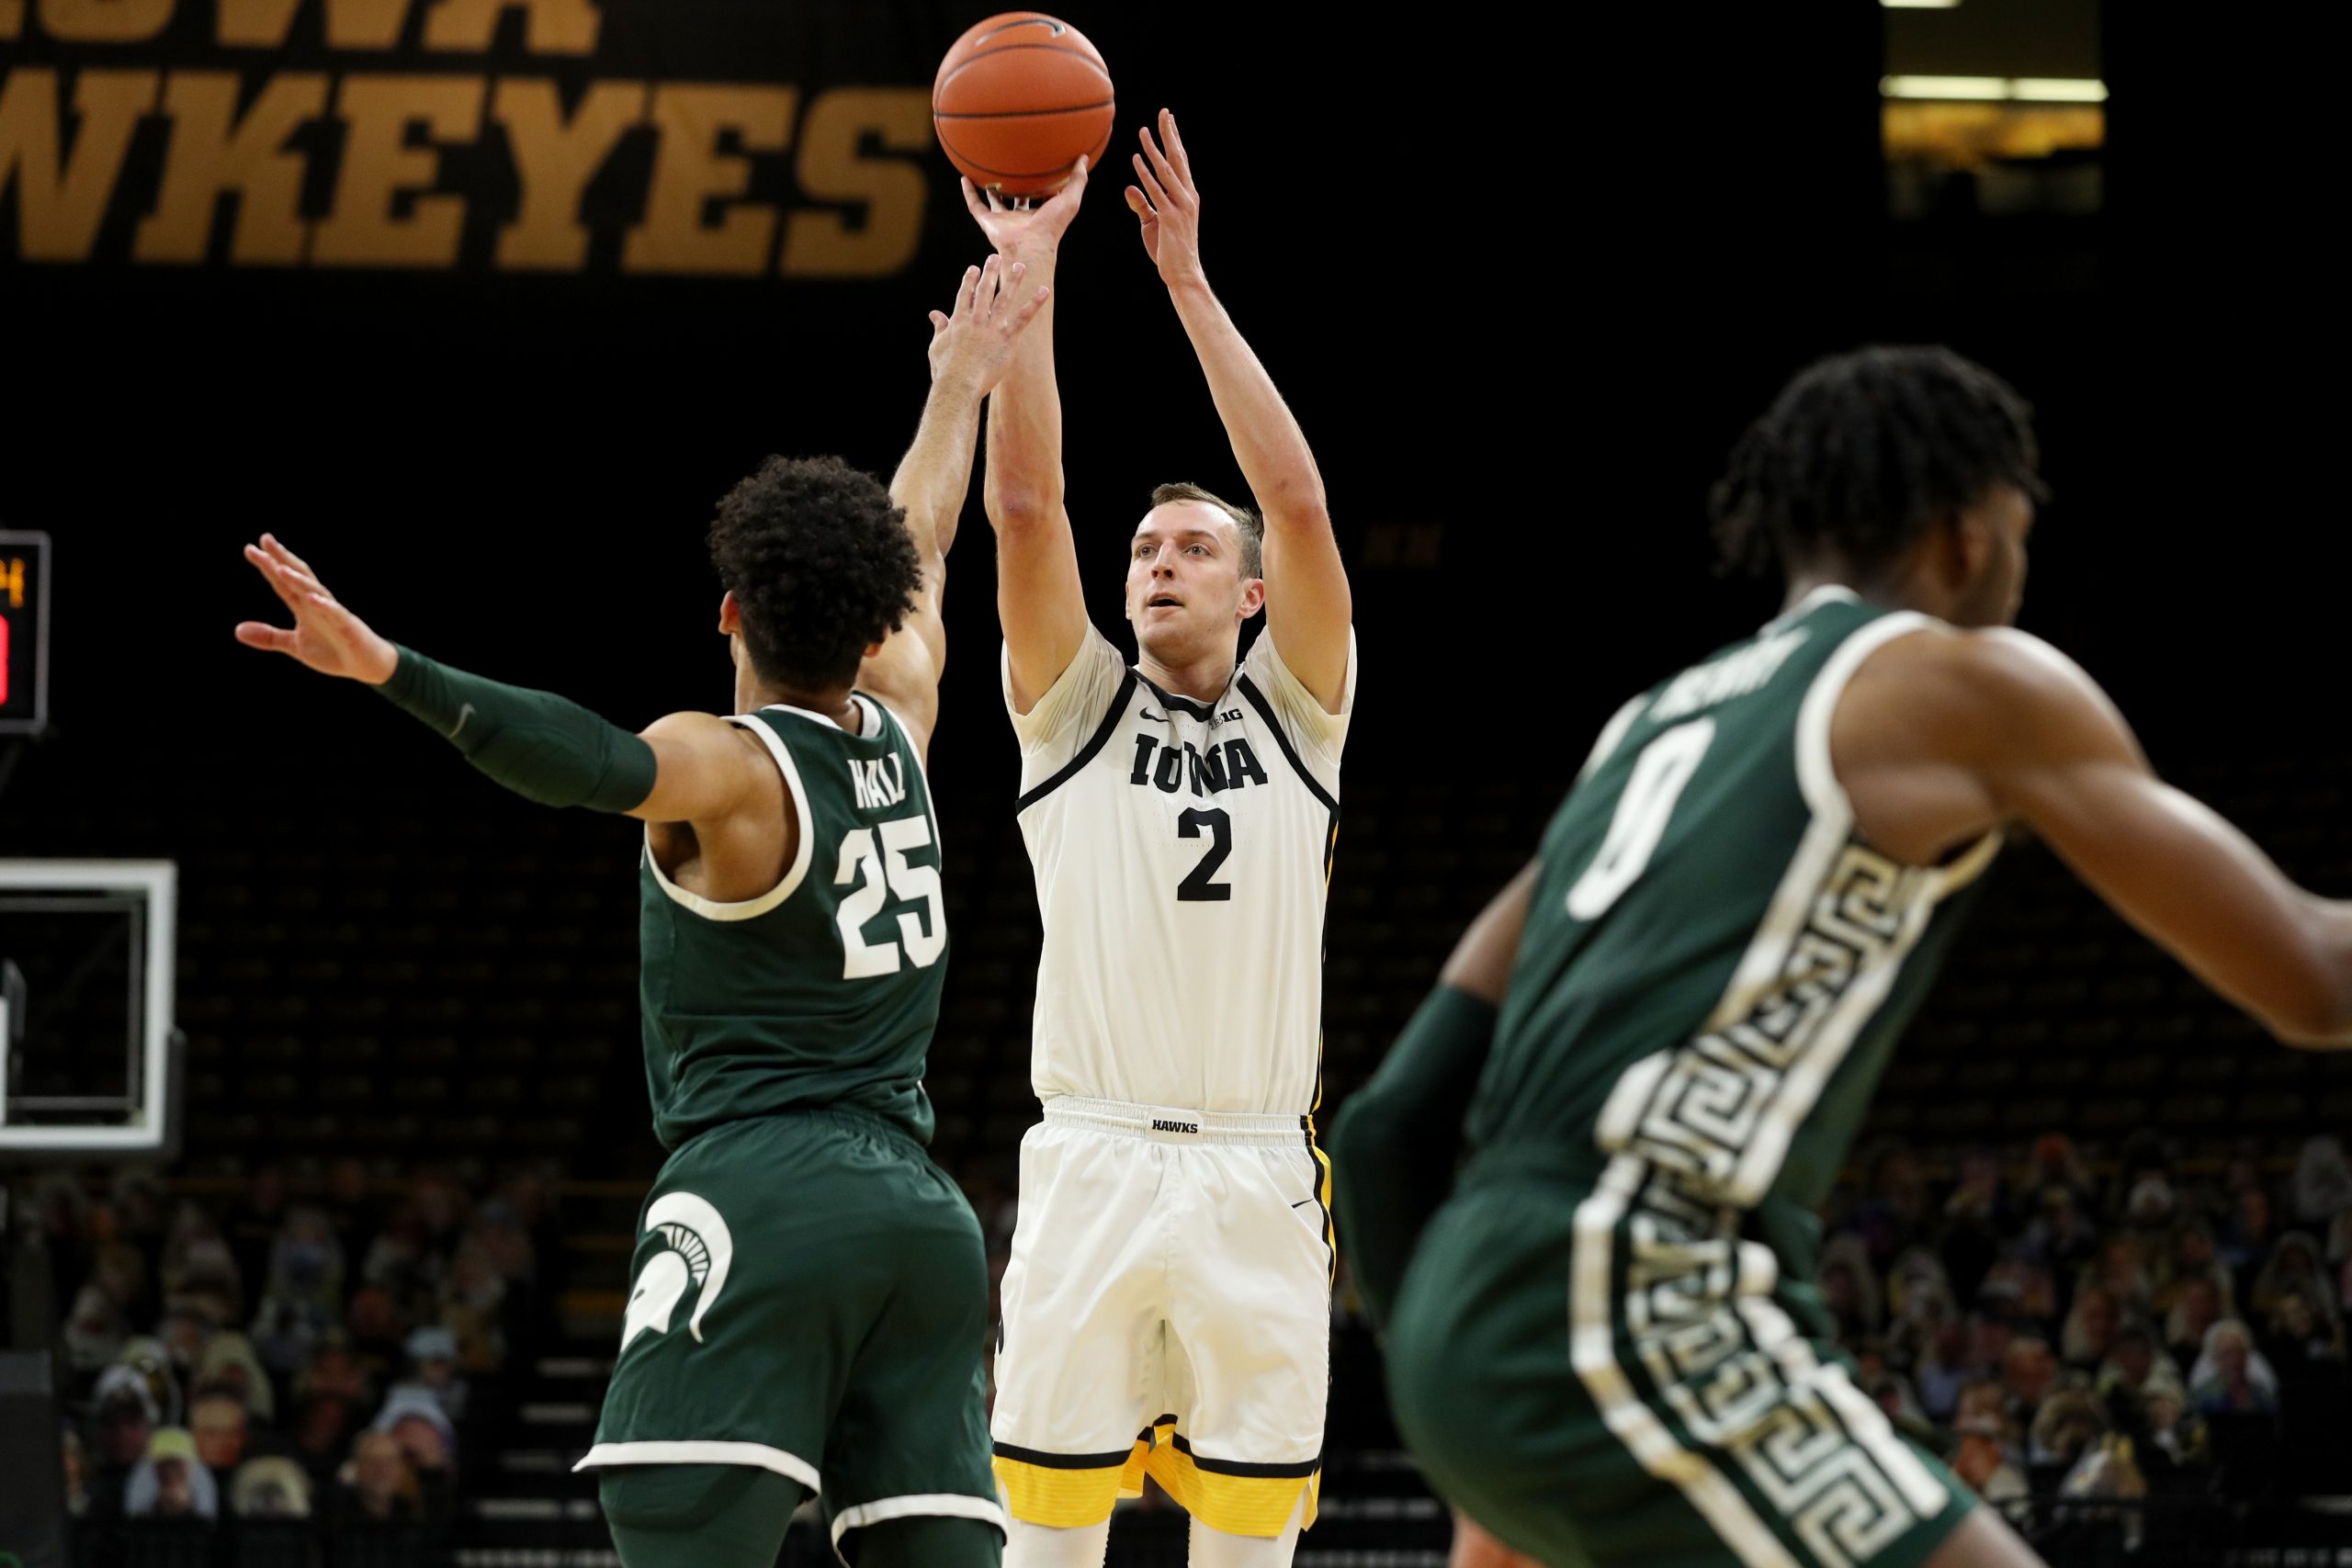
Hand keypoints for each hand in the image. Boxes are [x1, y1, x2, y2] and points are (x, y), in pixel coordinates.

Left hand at [235, 534, 398, 683]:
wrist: (367, 666)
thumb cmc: (334, 652)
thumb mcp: (296, 646)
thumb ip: (269, 636)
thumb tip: (237, 630)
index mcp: (303, 607)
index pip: (282, 583)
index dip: (267, 566)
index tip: (251, 549)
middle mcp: (317, 604)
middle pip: (298, 576)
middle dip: (282, 558)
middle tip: (265, 539)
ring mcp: (333, 614)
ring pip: (314, 591)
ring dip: (298, 580)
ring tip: (280, 568)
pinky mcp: (347, 627)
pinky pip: (335, 614)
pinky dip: (324, 606)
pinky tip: (311, 598)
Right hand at [927, 253, 1049, 396]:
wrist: (959, 384)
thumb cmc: (945, 370)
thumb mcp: (936, 346)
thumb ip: (939, 328)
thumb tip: (934, 314)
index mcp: (959, 321)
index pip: (965, 295)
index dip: (969, 281)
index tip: (973, 269)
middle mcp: (976, 319)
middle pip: (984, 291)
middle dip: (989, 272)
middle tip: (994, 258)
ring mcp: (992, 328)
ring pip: (1004, 298)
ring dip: (1012, 280)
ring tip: (1020, 266)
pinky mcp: (1007, 338)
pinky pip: (1023, 318)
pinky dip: (1034, 304)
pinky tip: (1044, 291)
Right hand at [959, 156, 1087, 258]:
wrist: (1029, 245)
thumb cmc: (1051, 226)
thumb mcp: (1070, 199)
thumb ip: (1078, 179)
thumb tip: (1084, 157)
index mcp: (1041, 213)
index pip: (1043, 195)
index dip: (1044, 182)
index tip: (1043, 164)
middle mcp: (1022, 216)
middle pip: (1019, 197)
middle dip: (1018, 185)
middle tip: (1014, 164)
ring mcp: (1004, 219)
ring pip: (996, 201)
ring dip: (991, 188)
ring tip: (986, 171)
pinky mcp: (989, 222)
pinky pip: (975, 206)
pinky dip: (969, 193)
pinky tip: (964, 178)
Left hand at [1127, 108, 1202, 287]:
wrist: (1182, 273)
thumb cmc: (1168, 250)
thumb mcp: (1153, 223)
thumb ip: (1142, 204)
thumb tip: (1129, 188)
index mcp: (1188, 195)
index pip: (1181, 161)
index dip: (1174, 139)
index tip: (1168, 120)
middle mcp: (1188, 196)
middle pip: (1178, 158)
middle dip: (1170, 134)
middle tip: (1163, 112)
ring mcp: (1181, 206)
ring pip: (1166, 171)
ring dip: (1154, 149)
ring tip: (1143, 131)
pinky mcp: (1170, 217)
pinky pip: (1157, 191)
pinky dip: (1146, 174)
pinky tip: (1137, 159)